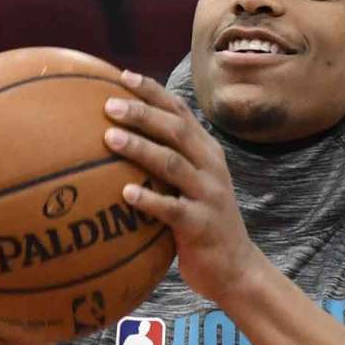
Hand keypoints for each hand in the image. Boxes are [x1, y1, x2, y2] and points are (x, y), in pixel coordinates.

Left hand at [103, 70, 266, 303]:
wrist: (236, 268)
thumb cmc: (201, 224)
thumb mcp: (191, 186)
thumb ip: (167, 163)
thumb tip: (120, 141)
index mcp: (207, 152)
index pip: (179, 112)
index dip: (153, 92)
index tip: (122, 76)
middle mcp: (211, 167)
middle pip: (176, 130)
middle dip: (142, 113)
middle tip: (109, 105)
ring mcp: (209, 195)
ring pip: (173, 164)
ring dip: (140, 148)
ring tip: (109, 138)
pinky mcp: (201, 225)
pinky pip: (172, 209)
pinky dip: (149, 199)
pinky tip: (125, 193)